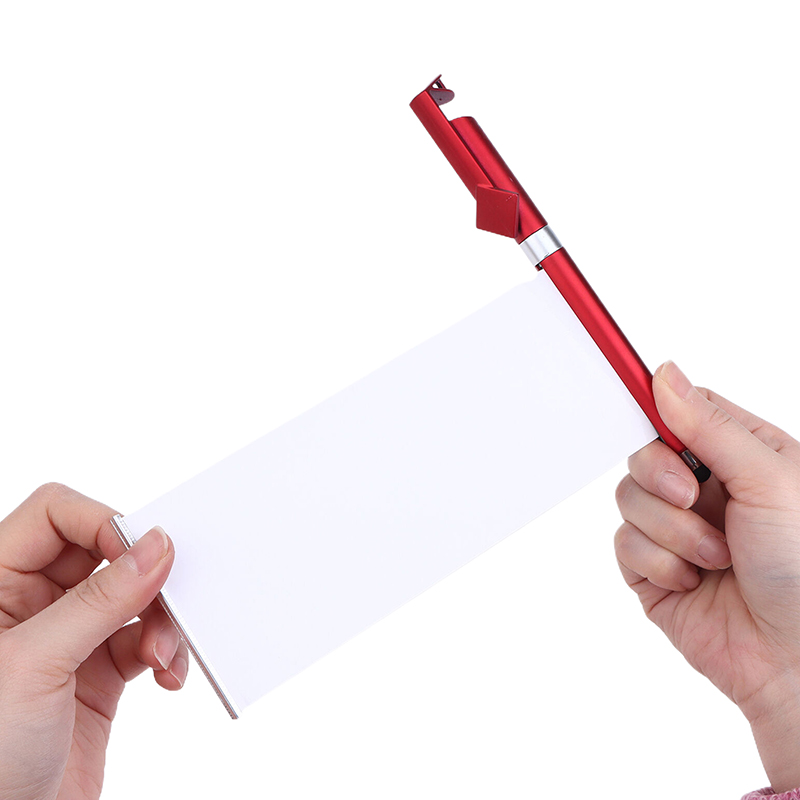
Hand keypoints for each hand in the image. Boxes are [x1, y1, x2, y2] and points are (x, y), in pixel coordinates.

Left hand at [0, 483, 188, 799]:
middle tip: (168, 598)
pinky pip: (144, 640)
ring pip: (132, 597)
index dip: (102, 524)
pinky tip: (167, 675)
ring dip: (159, 621)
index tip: (140, 555)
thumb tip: (156, 546)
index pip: (56, 516)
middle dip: (143, 577)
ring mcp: (66, 639)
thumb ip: (100, 600)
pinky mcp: (96, 674)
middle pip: (104, 553)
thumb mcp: (35, 664)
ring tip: (163, 655)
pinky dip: (165, 652)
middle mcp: (30, 603)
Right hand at [615, 361, 799, 791]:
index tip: (627, 390)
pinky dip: (658, 562)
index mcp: (738, 455)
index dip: (654, 405)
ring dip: (671, 531)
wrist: (797, 660)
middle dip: (662, 478)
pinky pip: (623, 544)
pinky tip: (696, 580)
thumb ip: (709, 425)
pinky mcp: (652, 569)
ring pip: (628, 498)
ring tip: (717, 556)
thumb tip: (665, 373)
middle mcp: (704, 488)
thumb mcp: (769, 479)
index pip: (678, 411)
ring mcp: (676, 529)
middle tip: (694, 497)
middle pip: (643, 453)